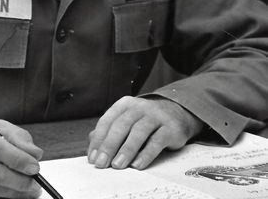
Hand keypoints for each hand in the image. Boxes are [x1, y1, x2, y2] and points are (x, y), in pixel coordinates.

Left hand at [88, 96, 202, 170]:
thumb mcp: (127, 121)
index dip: (99, 140)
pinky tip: (138, 164)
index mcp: (125, 104)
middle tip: (102, 164)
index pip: (107, 121)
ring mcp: (155, 116)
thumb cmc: (145, 120)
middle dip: (109, 146)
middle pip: (121, 126)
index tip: (93, 158)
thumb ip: (110, 131)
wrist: (176, 114)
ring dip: (126, 150)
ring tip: (118, 165)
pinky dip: (146, 153)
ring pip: (138, 132)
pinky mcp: (170, 127)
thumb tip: (92, 144)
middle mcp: (139, 107)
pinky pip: (157, 141)